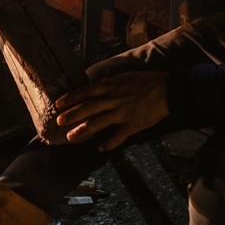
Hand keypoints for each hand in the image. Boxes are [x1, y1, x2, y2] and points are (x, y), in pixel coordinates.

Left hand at [54, 71, 169, 150]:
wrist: (167, 90)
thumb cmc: (145, 82)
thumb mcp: (123, 77)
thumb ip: (108, 82)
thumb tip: (93, 83)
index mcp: (110, 85)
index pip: (86, 91)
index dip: (71, 98)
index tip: (58, 104)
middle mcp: (113, 99)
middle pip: (88, 108)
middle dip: (72, 115)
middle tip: (59, 122)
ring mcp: (122, 112)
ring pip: (98, 123)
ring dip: (83, 131)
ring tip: (71, 137)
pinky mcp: (132, 124)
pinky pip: (117, 136)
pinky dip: (108, 143)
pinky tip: (100, 147)